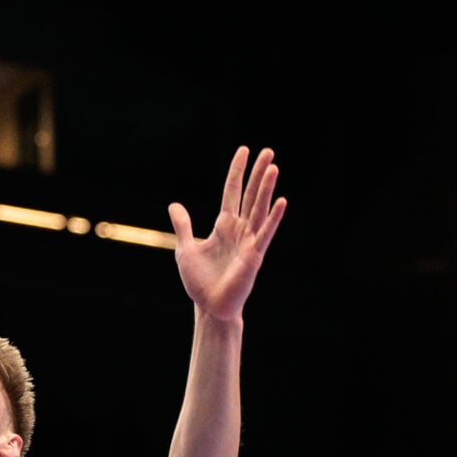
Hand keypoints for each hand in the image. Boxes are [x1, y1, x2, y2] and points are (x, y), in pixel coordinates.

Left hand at [171, 146, 287, 322]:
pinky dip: (273, 217)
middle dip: (258, 173)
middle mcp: (240, 230)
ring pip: (259, 209)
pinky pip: (265, 233)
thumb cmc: (200, 282)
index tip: (244, 150)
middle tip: (268, 150)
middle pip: (250, 195)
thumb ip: (183, 226)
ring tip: (273, 166)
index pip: (232, 191)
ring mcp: (249, 241)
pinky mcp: (254, 256)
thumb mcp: (185, 248)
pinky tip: (281, 200)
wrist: (209, 307)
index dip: (237, 171)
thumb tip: (174, 205)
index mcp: (224, 226)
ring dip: (266, 188)